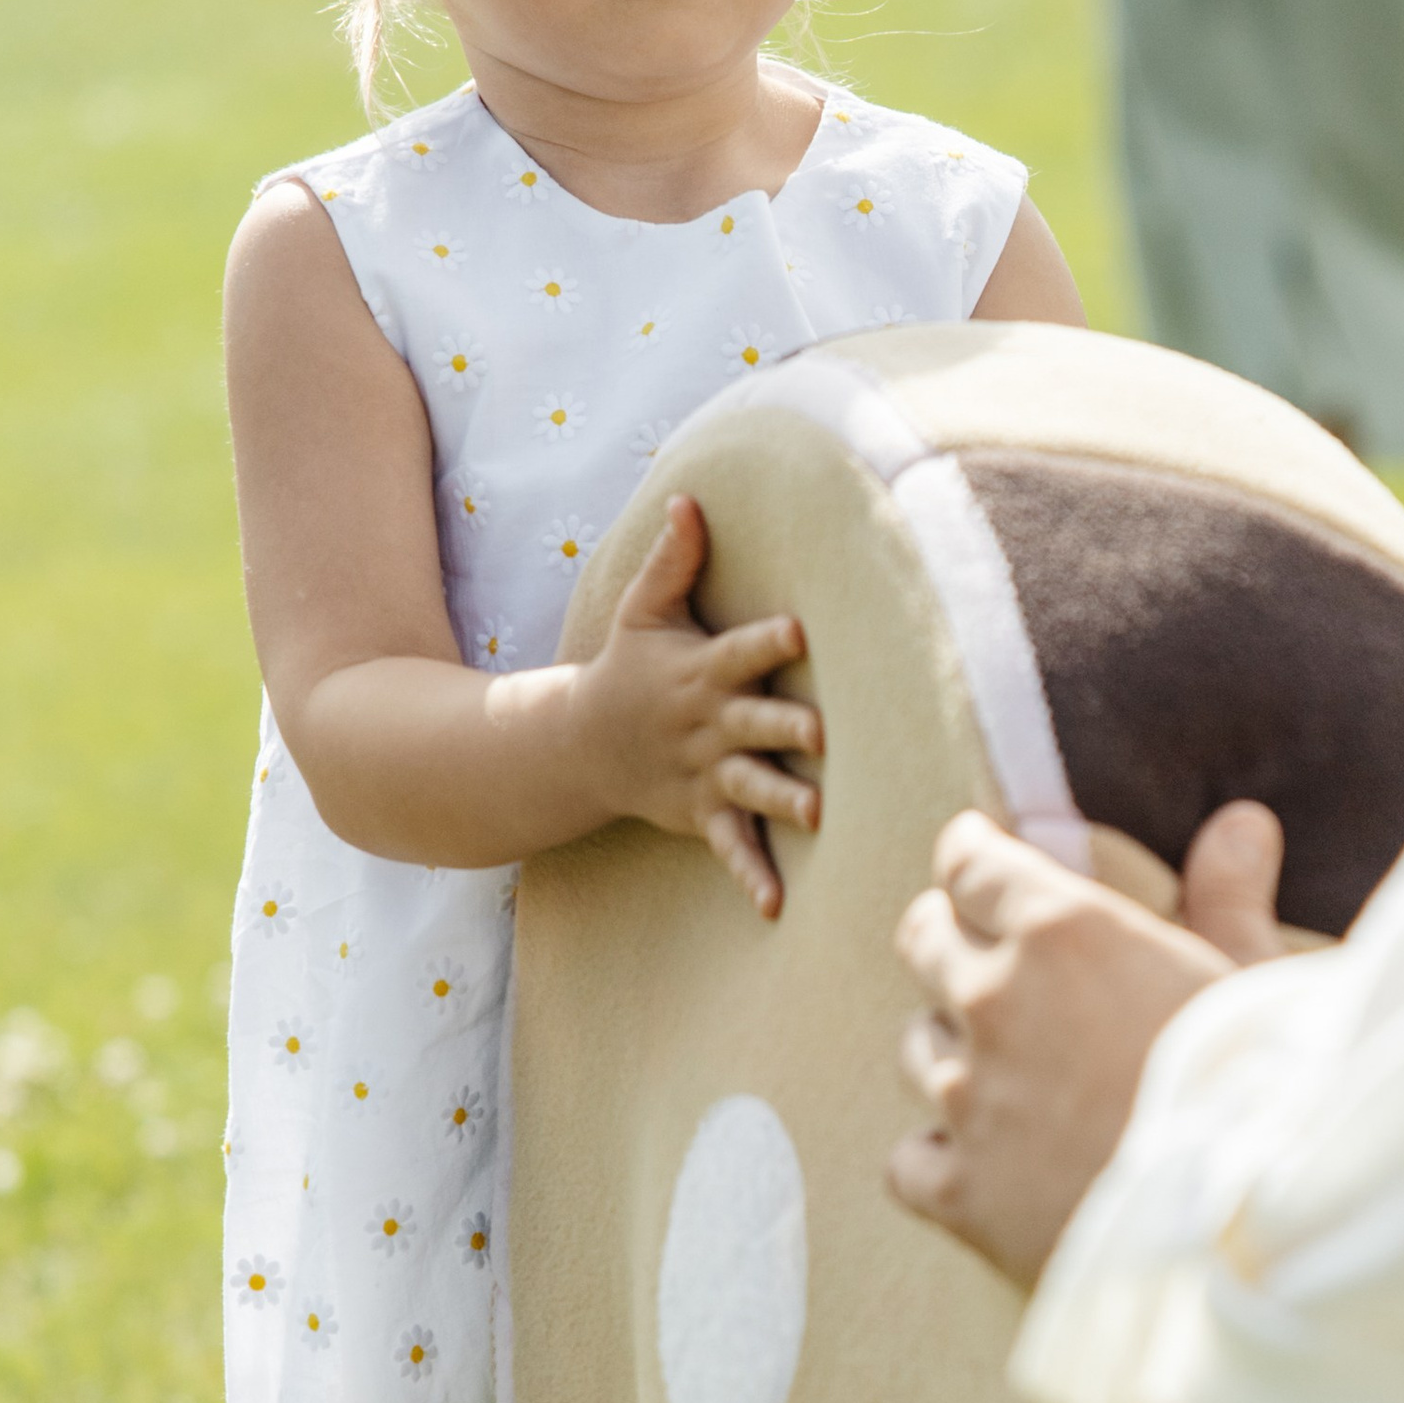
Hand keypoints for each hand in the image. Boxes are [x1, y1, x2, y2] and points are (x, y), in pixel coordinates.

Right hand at [571, 494, 822, 916]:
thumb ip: (673, 560)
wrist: (581, 745)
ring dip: (781, 799)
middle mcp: (707, 725)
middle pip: (752, 724)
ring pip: (750, 787)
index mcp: (702, 672)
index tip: (801, 629)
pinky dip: (749, 874)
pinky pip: (730, 847)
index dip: (768, 640)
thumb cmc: (628, 666)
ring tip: (817, 812)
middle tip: (822, 731)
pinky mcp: (703, 813)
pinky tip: (775, 904)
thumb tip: (689, 497)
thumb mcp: (640, 611)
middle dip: (785, 728)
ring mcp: (705, 774)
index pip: (740, 651)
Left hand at [890, 801, 1288, 1283]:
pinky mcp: (965, 1194)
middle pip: (923, 941)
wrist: (1252, 1226)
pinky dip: (936, 1157)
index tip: (977, 853)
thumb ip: (1228, 895)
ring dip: (951, 1047)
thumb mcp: (1256, 975)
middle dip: (945, 934)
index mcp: (1063, 930)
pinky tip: (979, 1162)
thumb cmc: (1269, 1089)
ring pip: (917, 1048)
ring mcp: (970, 1101)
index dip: (972, 855)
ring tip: (1000, 1065)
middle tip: (979, 950)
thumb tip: (1240, 822)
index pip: (970, 863)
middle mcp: (996, 1002)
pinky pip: (908, 1161)